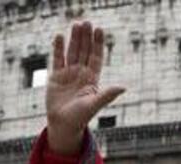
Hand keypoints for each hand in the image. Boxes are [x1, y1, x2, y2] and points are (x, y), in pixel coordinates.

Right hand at [46, 21, 125, 153]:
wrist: (63, 125)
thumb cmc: (81, 117)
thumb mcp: (94, 104)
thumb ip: (107, 95)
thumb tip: (124, 87)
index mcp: (92, 79)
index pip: (96, 57)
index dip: (97, 44)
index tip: (99, 30)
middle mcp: (81, 73)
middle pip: (84, 51)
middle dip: (86, 37)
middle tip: (86, 22)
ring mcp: (69, 74)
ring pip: (72, 52)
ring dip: (74, 39)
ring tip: (76, 24)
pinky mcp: (56, 77)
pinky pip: (57, 59)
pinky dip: (58, 48)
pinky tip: (59, 36)